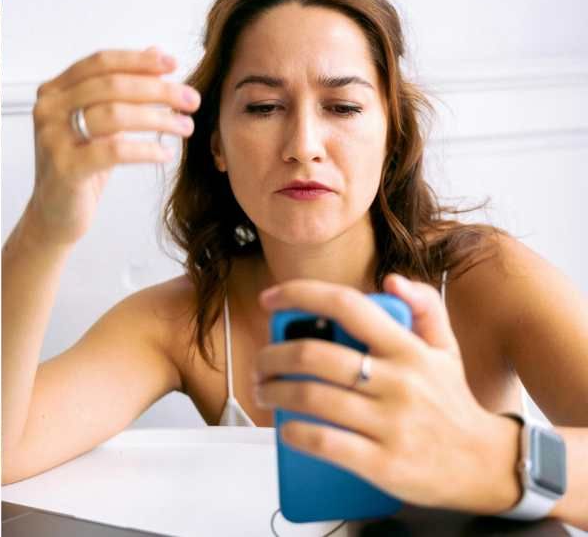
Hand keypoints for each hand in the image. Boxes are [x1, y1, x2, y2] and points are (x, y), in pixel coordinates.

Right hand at [23, 47, 199, 246]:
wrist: (54, 215)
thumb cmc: (79, 167)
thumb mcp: (102, 122)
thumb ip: (123, 88)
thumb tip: (156, 52)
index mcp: (55, 91)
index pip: (101, 62)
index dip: (139, 60)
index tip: (174, 65)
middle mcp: (49, 109)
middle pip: (111, 85)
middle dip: (158, 90)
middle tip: (190, 99)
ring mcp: (53, 138)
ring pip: (114, 114)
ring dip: (158, 118)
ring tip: (185, 126)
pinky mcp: (66, 168)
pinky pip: (114, 151)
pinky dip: (146, 150)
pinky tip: (165, 154)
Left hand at [253, 274, 521, 514]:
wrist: (486, 466)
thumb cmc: (452, 403)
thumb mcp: (446, 351)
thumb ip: (424, 307)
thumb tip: (391, 281)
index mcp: (408, 349)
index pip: (347, 306)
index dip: (300, 294)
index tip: (270, 298)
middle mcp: (399, 382)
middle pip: (313, 356)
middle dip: (272, 357)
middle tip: (262, 363)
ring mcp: (390, 424)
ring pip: (310, 398)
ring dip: (273, 392)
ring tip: (265, 392)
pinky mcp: (382, 463)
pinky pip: (323, 442)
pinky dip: (293, 433)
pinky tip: (285, 428)